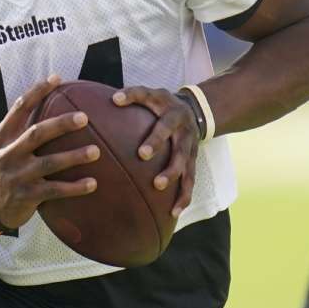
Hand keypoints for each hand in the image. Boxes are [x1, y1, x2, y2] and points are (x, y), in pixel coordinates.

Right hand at [0, 75, 100, 229]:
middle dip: (61, 124)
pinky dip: (74, 187)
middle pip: (36, 134)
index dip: (37, 92)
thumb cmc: (5, 169)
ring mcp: (18, 176)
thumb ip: (21, 128)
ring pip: (49, 163)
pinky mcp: (27, 196)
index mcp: (3, 136)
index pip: (19, 108)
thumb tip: (52, 101)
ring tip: (96, 151)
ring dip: (73, 157)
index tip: (56, 78)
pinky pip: (55, 190)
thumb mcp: (3, 146)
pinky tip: (93, 183)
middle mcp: (8, 153)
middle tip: (84, 117)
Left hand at [112, 87, 199, 217]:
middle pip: (174, 143)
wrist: (196, 111)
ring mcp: (190, 149)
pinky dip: (183, 198)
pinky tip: (173, 213)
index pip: (157, 113)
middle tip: (142, 155)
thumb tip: (112, 98)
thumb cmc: (164, 105)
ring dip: (173, 176)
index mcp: (171, 113)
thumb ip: (134, 95)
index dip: (144, 117)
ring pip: (185, 166)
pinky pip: (190, 182)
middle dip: (159, 147)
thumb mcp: (152, 94)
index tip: (127, 121)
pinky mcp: (192, 163)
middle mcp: (183, 131)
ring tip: (158, 186)